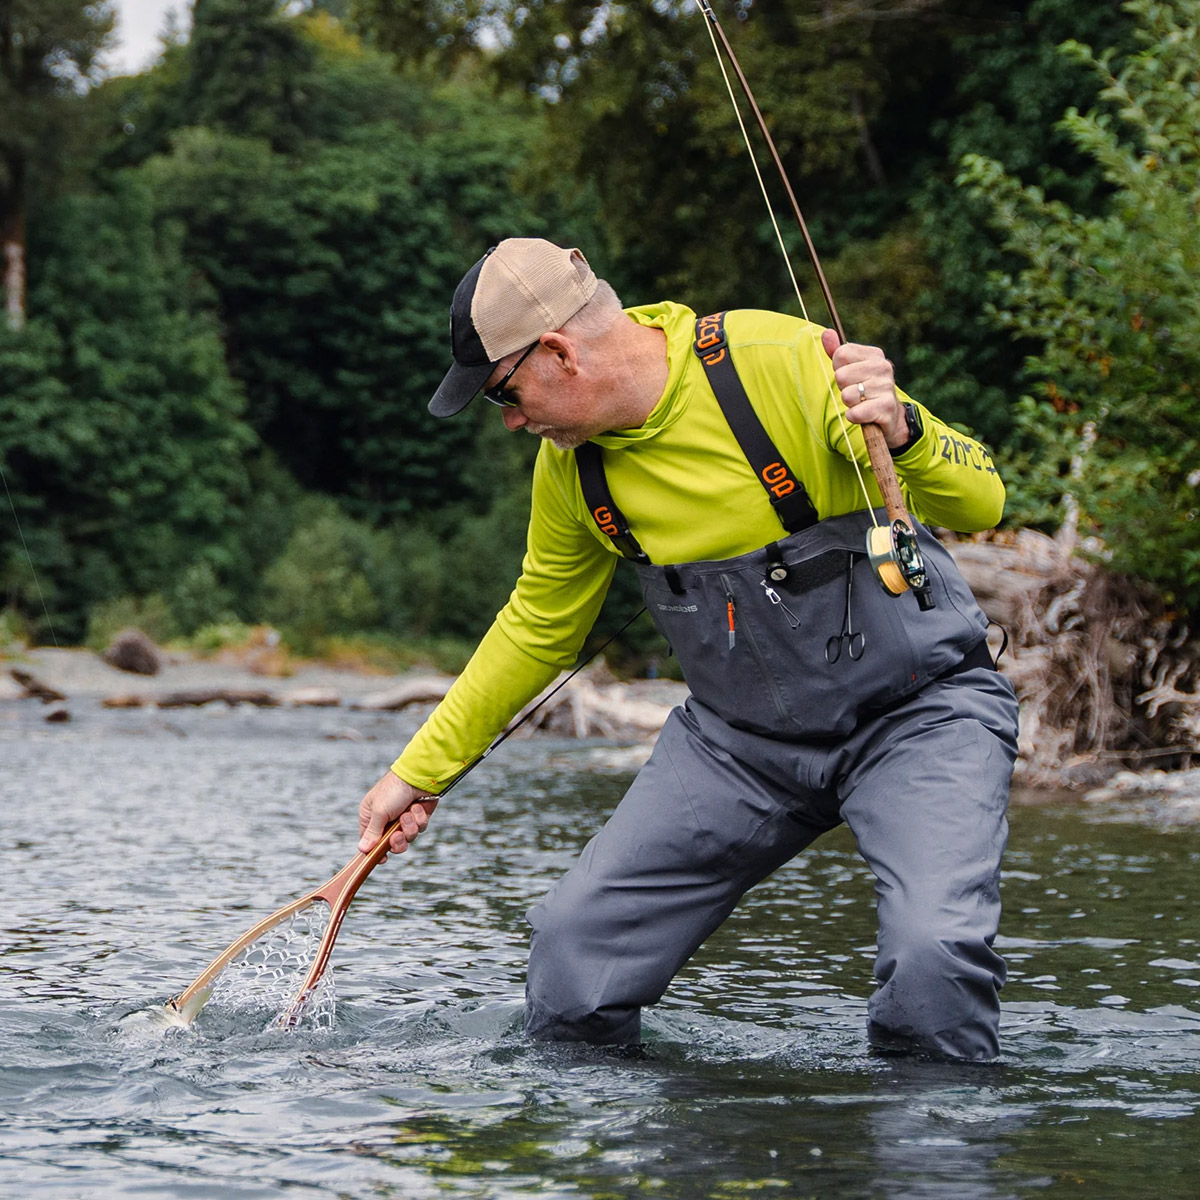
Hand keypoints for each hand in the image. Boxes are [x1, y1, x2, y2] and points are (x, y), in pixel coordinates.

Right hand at [357, 769, 437, 855]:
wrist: (419, 776)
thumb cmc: (394, 790)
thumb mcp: (379, 812)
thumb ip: (372, 832)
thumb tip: (362, 850)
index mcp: (370, 817)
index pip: (369, 841)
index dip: (376, 852)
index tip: (383, 859)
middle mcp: (386, 819)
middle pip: (391, 844)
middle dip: (397, 841)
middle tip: (398, 833)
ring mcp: (403, 818)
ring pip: (408, 838)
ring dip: (410, 827)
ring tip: (409, 813)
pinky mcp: (418, 816)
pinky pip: (420, 828)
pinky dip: (419, 819)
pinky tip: (418, 807)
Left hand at [820, 329, 907, 448]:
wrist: (889, 415)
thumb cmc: (865, 389)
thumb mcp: (851, 369)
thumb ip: (837, 352)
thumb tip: (826, 333)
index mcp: (874, 355)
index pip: (841, 354)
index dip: (838, 368)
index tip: (850, 376)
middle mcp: (883, 367)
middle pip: (840, 375)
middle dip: (842, 388)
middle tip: (856, 392)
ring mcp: (887, 387)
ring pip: (847, 396)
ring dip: (849, 404)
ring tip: (862, 403)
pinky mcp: (886, 408)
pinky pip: (855, 413)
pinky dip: (854, 416)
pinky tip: (863, 414)